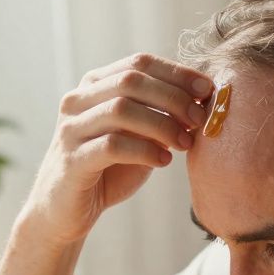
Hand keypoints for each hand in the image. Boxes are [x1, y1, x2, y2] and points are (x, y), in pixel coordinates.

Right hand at [20, 53, 211, 245]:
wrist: (66, 210)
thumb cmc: (108, 170)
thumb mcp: (139, 136)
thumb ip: (161, 116)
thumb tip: (203, 100)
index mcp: (95, 86)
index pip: (139, 63)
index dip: (176, 73)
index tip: (207, 89)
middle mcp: (78, 100)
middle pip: (131, 81)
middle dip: (172, 97)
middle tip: (198, 119)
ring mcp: (71, 129)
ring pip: (121, 109)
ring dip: (162, 124)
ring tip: (184, 143)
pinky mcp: (72, 160)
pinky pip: (112, 146)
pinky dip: (145, 151)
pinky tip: (164, 161)